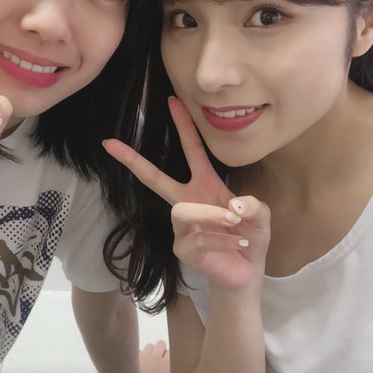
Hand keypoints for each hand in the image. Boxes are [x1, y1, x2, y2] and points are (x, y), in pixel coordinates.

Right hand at [103, 97, 269, 288]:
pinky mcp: (182, 248)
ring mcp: (182, 226)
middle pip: (155, 178)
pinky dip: (220, 240)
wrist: (248, 272)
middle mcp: (189, 201)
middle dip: (134, 160)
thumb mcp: (262, 216)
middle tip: (110, 144)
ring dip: (211, 215)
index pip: (192, 150)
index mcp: (206, 185)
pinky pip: (196, 238)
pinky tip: (236, 244)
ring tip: (234, 223)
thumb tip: (232, 205)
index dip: (184, 126)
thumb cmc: (251, 237)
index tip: (173, 100)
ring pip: (183, 210)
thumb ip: (254, 206)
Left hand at [138, 341, 170, 372]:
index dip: (170, 357)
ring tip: (148, 360)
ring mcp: (145, 355)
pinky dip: (139, 354)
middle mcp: (158, 357)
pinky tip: (138, 361)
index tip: (169, 364)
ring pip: (150, 346)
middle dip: (161, 351)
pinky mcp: (134, 357)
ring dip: (150, 351)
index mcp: (169, 364)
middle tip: (158, 361)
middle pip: (161, 345)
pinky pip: (139, 351)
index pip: (173, 352)